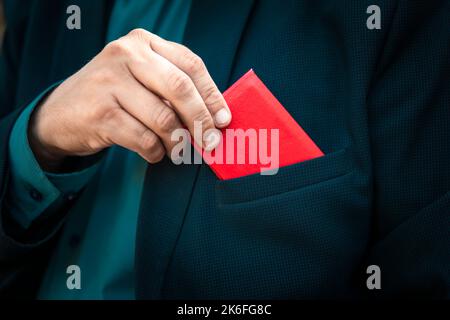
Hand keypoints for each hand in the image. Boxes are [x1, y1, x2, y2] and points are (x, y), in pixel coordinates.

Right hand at [29, 29, 230, 170]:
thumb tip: (216, 118)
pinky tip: (155, 153)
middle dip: (201, 120)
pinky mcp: (100, 113)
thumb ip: (173, 90)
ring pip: (164, 118)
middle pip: (180, 88)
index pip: (191, 65)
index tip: (225, 120)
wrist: (61, 113)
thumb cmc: (114, 96)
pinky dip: (156, 152)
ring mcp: (109, 82)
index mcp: (143, 42)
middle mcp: (125, 55)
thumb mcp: (141, 79)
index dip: (213, 95)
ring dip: (178, 142)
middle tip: (211, 142)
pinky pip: (144, 139)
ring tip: (179, 151)